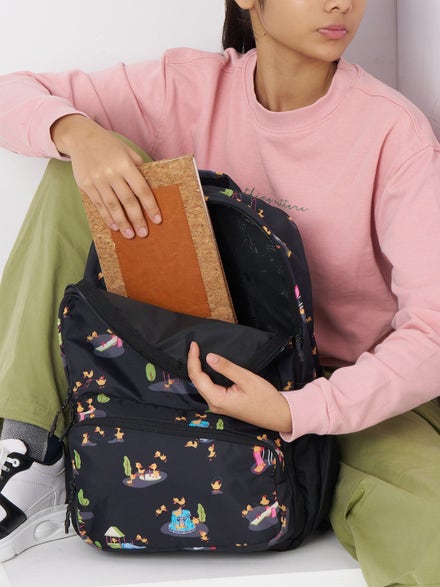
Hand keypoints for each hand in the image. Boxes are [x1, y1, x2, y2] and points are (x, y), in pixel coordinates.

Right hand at [51, 114, 160, 237]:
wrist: (81, 137)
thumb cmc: (109, 145)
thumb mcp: (128, 151)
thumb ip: (139, 168)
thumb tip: (152, 188)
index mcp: (125, 164)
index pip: (141, 190)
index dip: (150, 206)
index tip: (157, 220)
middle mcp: (111, 173)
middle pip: (128, 201)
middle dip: (137, 219)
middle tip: (144, 234)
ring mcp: (97, 180)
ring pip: (112, 206)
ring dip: (122, 223)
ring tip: (130, 235)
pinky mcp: (86, 185)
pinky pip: (98, 204)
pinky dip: (107, 217)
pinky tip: (114, 226)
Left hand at [187, 341, 291, 433]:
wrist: (278, 415)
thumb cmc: (265, 398)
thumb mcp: (246, 379)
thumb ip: (226, 368)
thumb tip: (208, 357)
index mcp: (217, 399)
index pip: (197, 377)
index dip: (193, 359)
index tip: (194, 344)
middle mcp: (214, 404)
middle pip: (197, 381)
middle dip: (193, 363)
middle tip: (194, 346)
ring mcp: (218, 406)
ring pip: (202, 385)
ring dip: (198, 369)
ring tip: (197, 353)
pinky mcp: (223, 404)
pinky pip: (209, 388)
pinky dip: (205, 376)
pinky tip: (206, 367)